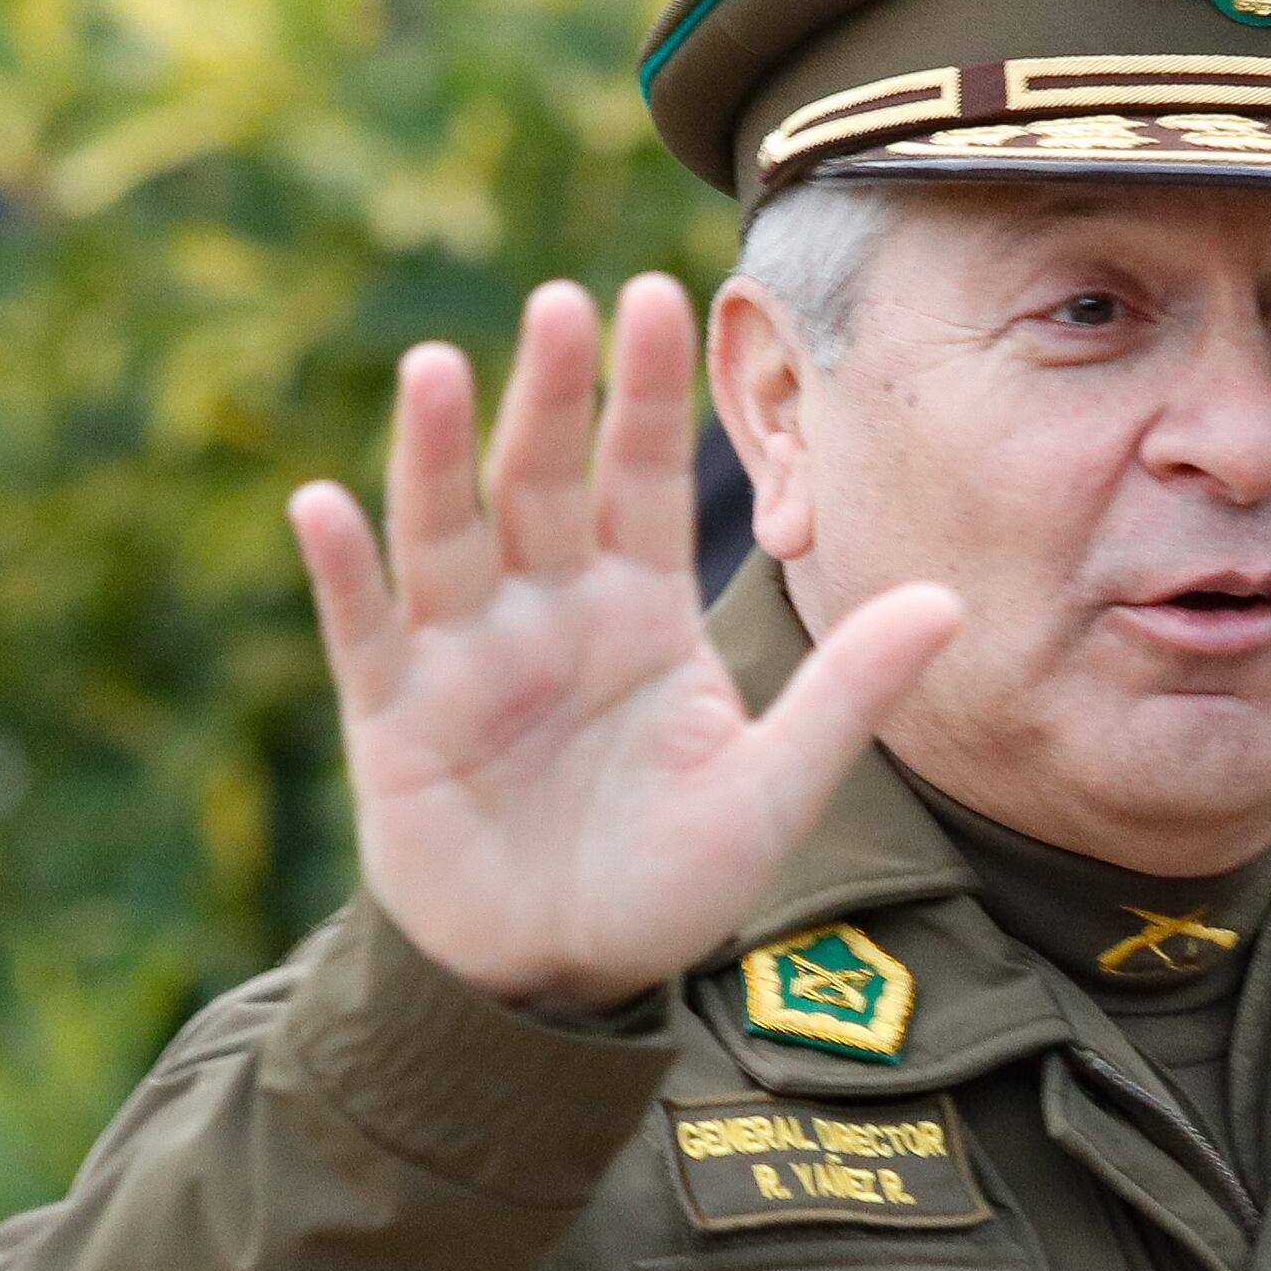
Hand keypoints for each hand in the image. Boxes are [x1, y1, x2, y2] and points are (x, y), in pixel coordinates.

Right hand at [285, 276, 959, 1008]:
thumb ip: (847, 692)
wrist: (567, 977)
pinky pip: (362, 630)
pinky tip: (321, 502)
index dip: (647, 393)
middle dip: (551, 395)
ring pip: (447, 533)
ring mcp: (464, 655)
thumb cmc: (668, 882)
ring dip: (434, 452)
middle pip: (543, 481)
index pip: (646, 478)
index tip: (658, 293)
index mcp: (640, 609)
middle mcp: (548, 609)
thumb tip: (949, 600)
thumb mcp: (773, 789)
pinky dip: (344, 569)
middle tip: (561, 302)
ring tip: (433, 365)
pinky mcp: (395, 716)